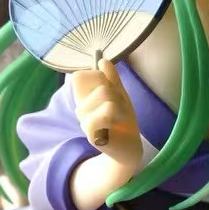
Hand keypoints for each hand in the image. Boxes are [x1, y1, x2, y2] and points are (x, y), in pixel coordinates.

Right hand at [72, 58, 142, 174]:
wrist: (129, 148)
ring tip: (121, 118)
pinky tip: (118, 125)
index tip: (109, 88)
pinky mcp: (91, 133)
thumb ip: (112, 79)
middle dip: (116, 91)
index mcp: (84, 98)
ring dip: (121, 104)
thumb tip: (102, 60)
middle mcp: (80, 109)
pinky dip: (119, 114)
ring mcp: (84, 121)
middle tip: (120, 108)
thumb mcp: (120, 96)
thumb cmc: (122, 122)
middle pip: (98, 81)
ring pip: (105, 93)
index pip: (79, 76)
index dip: (96, 76)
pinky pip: (107, 109)